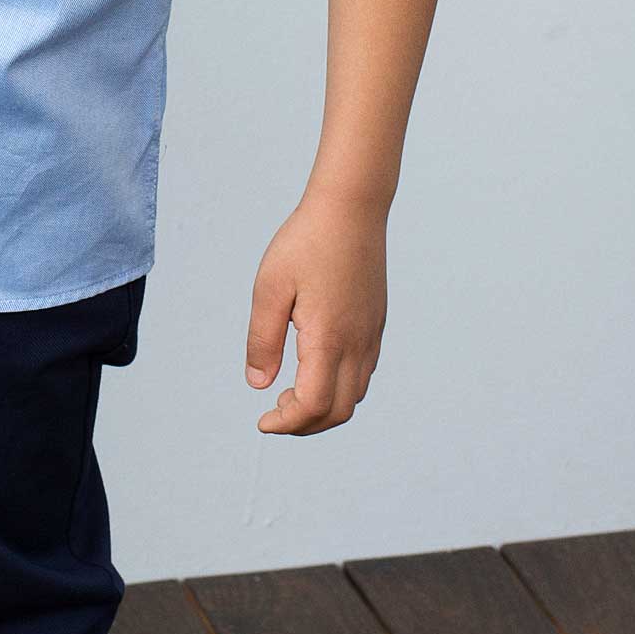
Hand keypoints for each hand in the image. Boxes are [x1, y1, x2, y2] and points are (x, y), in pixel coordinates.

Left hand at [244, 189, 387, 432]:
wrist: (351, 208)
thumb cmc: (305, 242)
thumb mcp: (269, 288)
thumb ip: (263, 340)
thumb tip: (258, 385)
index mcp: (329, 338)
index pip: (314, 405)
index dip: (287, 423)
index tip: (262, 421)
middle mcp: (357, 344)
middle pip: (339, 411)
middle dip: (305, 424)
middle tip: (273, 412)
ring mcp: (371, 335)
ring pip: (355, 395)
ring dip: (323, 408)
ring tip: (290, 393)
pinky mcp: (376, 325)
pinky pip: (363, 374)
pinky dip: (339, 389)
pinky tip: (314, 369)